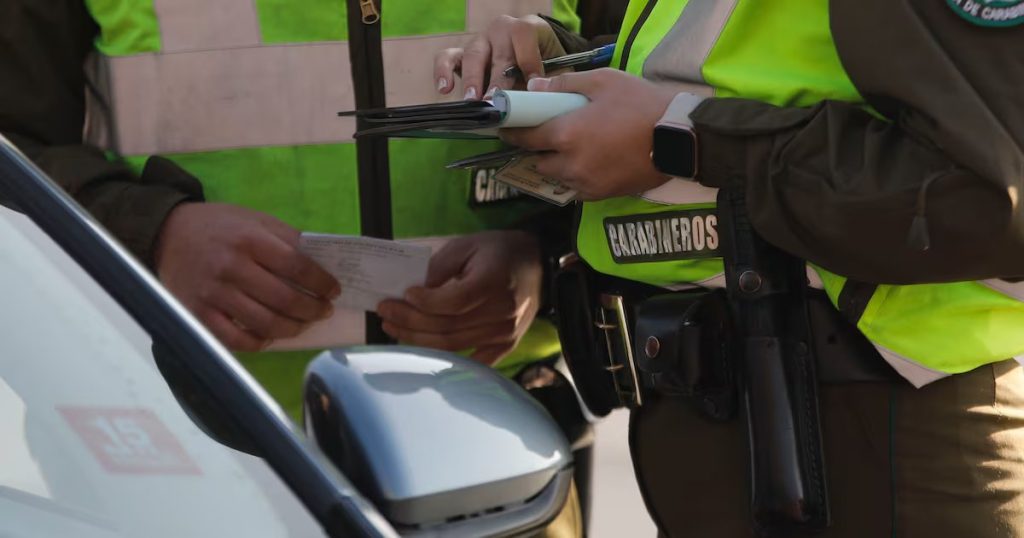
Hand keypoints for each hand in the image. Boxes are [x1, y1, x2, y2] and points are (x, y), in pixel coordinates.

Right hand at [155, 203, 339, 350]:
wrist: (166, 233)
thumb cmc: (219, 226)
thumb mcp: (254, 219)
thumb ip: (286, 239)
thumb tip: (321, 263)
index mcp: (249, 239)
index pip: (296, 266)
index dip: (321, 282)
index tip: (334, 290)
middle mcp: (231, 267)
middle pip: (284, 299)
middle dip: (313, 309)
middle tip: (324, 311)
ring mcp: (213, 294)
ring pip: (264, 323)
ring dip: (293, 328)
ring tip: (303, 324)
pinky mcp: (198, 314)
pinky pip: (236, 339)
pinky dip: (259, 342)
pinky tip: (271, 335)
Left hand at [376, 231, 542, 365]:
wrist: (538, 265)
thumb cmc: (499, 251)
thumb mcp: (467, 245)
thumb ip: (440, 266)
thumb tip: (413, 290)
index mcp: (492, 282)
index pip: (453, 302)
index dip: (425, 303)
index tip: (404, 295)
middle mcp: (501, 312)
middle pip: (448, 327)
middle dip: (410, 322)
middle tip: (385, 312)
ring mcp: (505, 333)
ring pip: (453, 346)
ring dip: (418, 340)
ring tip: (394, 328)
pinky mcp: (506, 345)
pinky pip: (471, 361)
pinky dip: (445, 358)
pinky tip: (421, 349)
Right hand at [434, 14, 565, 99]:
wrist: (532, 62)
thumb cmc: (546, 68)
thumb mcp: (556, 71)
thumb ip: (553, 82)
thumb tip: (546, 97)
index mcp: (527, 29)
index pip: (524, 35)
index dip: (528, 59)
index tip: (532, 84)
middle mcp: (501, 30)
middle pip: (498, 51)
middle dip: (497, 78)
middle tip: (495, 99)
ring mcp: (480, 42)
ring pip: (473, 54)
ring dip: (472, 79)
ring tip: (472, 99)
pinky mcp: (462, 55)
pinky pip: (447, 57)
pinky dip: (443, 71)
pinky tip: (444, 89)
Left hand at [500, 69, 677, 199]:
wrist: (679, 137)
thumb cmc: (641, 103)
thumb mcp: (603, 81)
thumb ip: (563, 84)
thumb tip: (534, 88)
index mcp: (567, 134)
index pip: (525, 137)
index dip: (513, 132)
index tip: (506, 127)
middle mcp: (571, 164)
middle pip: (538, 160)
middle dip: (538, 148)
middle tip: (547, 133)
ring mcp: (586, 183)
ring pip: (556, 176)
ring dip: (556, 163)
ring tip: (571, 147)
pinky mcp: (601, 195)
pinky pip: (576, 187)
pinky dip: (575, 175)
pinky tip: (589, 160)